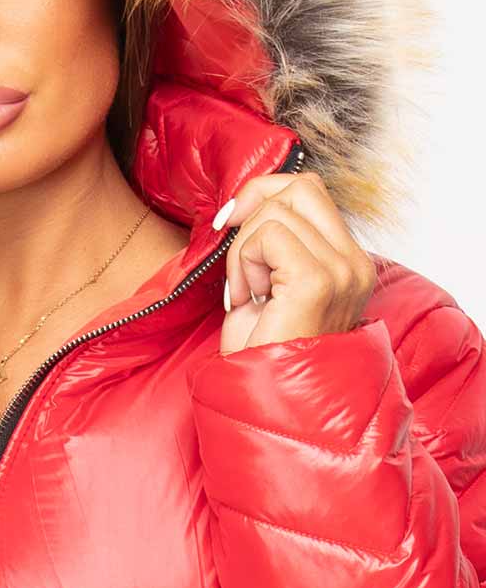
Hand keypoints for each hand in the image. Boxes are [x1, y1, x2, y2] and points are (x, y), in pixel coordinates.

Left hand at [214, 169, 376, 354]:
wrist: (268, 399)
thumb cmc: (264, 350)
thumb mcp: (271, 282)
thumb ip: (274, 239)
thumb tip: (247, 200)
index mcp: (348, 260)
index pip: (309, 190)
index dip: (263, 195)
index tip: (232, 226)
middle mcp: (354, 263)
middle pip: (298, 188)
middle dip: (252, 214)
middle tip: (239, 265)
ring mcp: (342, 271)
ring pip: (276, 212)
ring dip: (243, 252)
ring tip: (247, 294)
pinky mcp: (317, 281)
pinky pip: (268, 236)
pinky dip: (244, 263)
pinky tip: (247, 298)